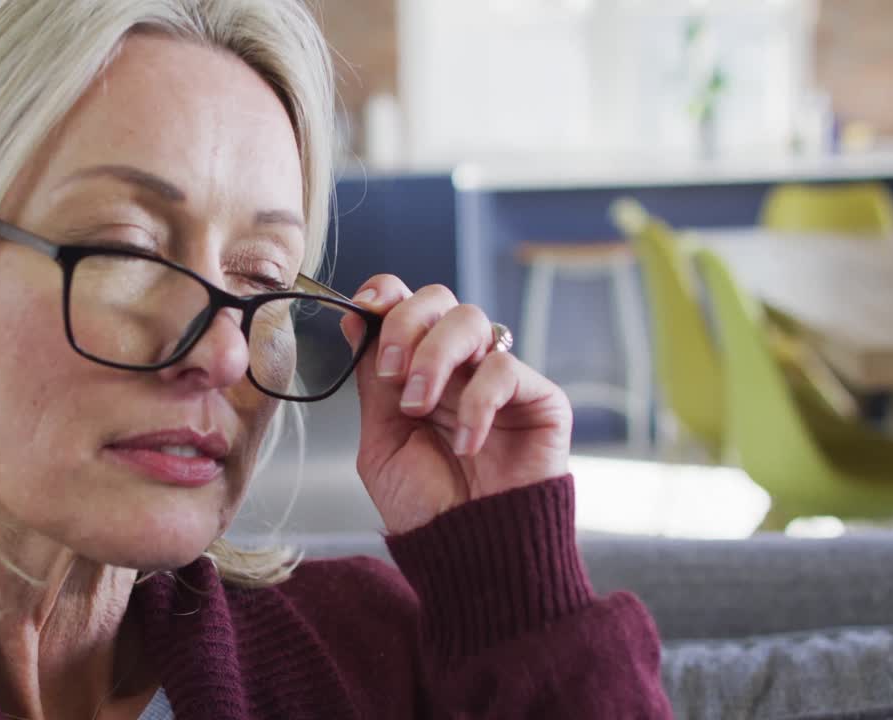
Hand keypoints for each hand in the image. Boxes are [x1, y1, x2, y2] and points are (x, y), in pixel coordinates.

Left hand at [341, 276, 572, 534]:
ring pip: (471, 320)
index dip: (386, 294)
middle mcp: (461, 366)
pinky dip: (476, 402)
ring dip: (434, 357)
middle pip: (439, 299)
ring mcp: (500, 379)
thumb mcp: (381, 441)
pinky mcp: (540, 399)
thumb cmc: (426, 507)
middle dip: (405, 324)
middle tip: (390, 373)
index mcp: (420, 370)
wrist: (470, 555)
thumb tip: (352, 320)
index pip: (408, 305)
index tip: (362, 308)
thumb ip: (372, 383)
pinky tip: (465, 444)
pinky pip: (505, 368)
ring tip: (418, 408)